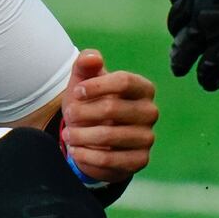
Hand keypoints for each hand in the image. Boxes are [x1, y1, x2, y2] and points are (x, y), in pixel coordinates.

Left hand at [60, 50, 158, 184]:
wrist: (93, 138)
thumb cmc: (90, 103)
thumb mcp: (84, 82)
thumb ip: (85, 64)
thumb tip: (92, 57)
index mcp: (143, 88)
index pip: (124, 81)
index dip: (96, 86)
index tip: (76, 92)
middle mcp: (150, 112)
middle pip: (112, 108)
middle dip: (83, 112)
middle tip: (68, 116)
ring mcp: (147, 137)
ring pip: (108, 136)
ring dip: (81, 135)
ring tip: (68, 135)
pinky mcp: (140, 160)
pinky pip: (110, 160)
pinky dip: (87, 155)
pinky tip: (76, 150)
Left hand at [166, 0, 218, 91]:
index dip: (180, 1)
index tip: (184, 11)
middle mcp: (199, 2)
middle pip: (177, 20)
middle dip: (178, 31)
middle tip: (181, 42)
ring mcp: (208, 30)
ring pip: (184, 49)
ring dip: (180, 60)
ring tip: (180, 69)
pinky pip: (206, 71)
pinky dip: (207, 79)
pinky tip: (213, 83)